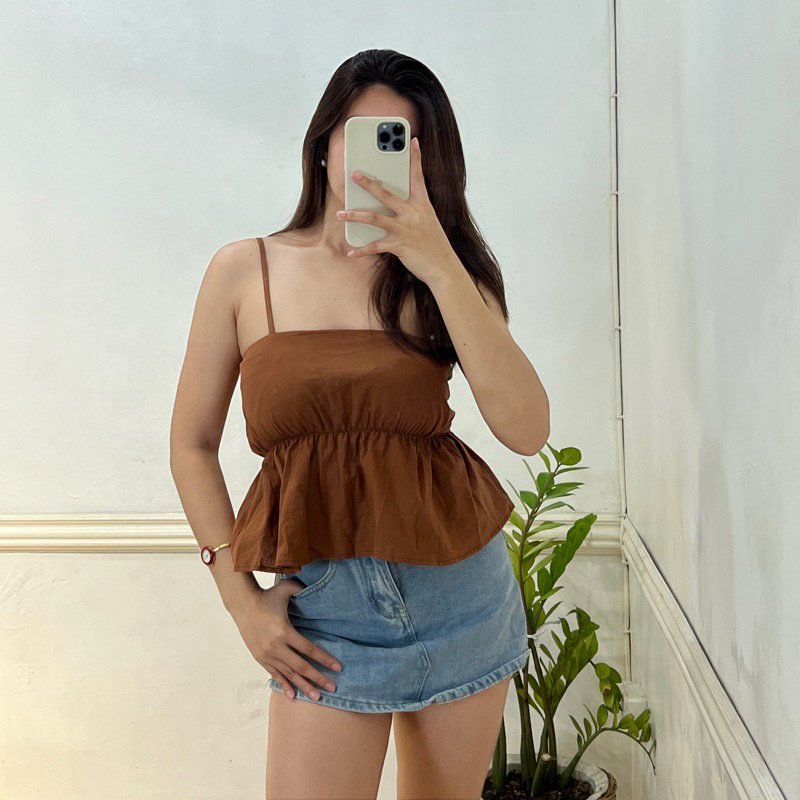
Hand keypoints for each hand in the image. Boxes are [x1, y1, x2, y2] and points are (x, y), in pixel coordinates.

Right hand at [229, 582, 341, 699]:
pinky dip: (284, 685)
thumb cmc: (266, 596)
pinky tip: (293, 695)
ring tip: (317, 696)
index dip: (324, 659)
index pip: (308, 649)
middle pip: (301, 666)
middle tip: (332, 688)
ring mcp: (267, 654)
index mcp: (284, 631)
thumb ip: (301, 588)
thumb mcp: (285, 589)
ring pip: (288, 674)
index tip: (338, 667)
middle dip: (318, 678)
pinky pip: (274, 674)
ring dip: (303, 686)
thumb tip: (316, 585)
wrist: (242, 605)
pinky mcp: (260, 658)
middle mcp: (275, 646)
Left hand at [336, 137, 457, 285]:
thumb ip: (413, 211)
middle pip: (386, 194)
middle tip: (354, 174)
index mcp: (423, 205)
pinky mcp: (399, 246)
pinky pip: (375, 246)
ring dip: (355, 215)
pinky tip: (350, 252)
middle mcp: (413, 214)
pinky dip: (361, 250)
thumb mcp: (428, 222)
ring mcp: (405, 229)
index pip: (418, 177)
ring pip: (375, 218)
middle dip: (368, 183)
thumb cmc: (434, 245)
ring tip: (340, 213)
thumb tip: (393, 207)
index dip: (416, 158)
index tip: (412, 141)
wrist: (443, 267)